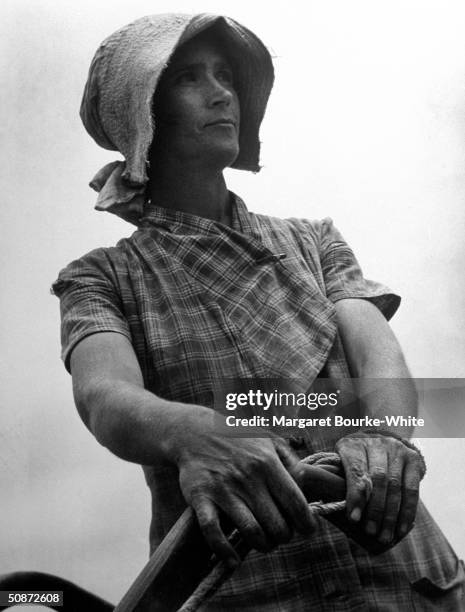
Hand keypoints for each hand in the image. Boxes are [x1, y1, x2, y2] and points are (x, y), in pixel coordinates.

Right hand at [173, 412, 315, 566]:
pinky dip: (225, 550)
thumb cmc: (238, 438)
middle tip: (281, 534)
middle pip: (276, 524)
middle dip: (283, 536)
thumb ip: (290, 460)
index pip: (295, 503)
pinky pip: (213, 532)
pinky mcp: (201, 498)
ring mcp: (223, 488)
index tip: (308, 530)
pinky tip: (233, 558)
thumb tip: (307, 484)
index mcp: (267, 462)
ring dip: (262, 545)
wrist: (195, 432)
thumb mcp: (268, 439)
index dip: (306, 523)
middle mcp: (247, 477)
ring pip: (251, 531)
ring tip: (264, 542)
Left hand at [335, 432, 424, 544]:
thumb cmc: (356, 461)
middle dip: (375, 509)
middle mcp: (377, 443)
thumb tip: (343, 513)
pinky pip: (412, 489)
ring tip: (385, 536)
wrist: (379, 442)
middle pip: (378, 479)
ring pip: (396, 485)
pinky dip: (407, 512)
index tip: (354, 518)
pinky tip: (402, 528)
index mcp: (353, 444)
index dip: (356, 495)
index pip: (356, 469)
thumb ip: (342, 483)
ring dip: (391, 515)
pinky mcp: (412, 458)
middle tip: (371, 531)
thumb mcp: (343, 465)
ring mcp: (397, 449)